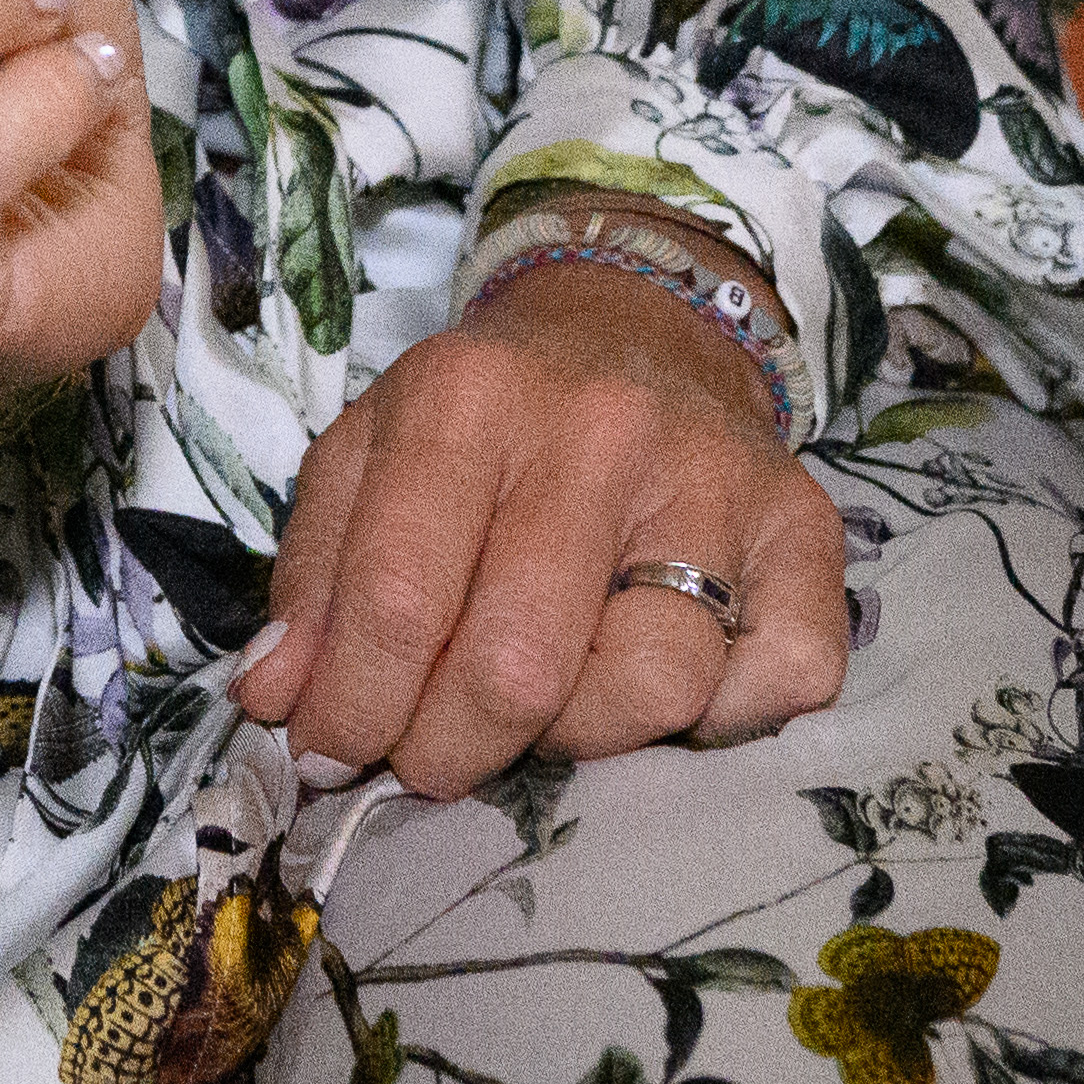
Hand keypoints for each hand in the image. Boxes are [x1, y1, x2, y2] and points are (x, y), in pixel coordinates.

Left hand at [233, 242, 847, 801]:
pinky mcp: (808, 527)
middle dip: (450, 749)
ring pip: (652, 684)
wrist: (639, 326)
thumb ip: (315, 575)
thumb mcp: (371, 453)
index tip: (329, 752)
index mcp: (471, 399)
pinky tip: (669, 683)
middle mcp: (602, 429)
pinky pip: (783, 678)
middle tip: (429, 757)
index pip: (398, 598)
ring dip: (580, 737)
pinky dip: (727, 719)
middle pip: (519, 664)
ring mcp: (717, 478)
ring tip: (544, 707)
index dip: (352, 708)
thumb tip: (275, 700)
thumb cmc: (488, 419)